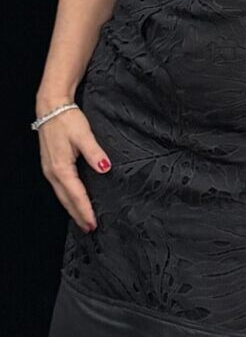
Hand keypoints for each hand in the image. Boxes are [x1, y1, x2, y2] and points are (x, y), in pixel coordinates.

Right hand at [37, 106, 108, 232]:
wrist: (51, 108)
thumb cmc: (67, 120)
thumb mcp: (84, 135)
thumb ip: (95, 153)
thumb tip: (105, 168)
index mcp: (61, 168)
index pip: (76, 195)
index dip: (85, 210)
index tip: (93, 223)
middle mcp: (52, 172)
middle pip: (66, 200)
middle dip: (78, 215)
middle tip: (90, 228)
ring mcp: (49, 170)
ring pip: (62, 195)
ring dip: (72, 208)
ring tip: (83, 220)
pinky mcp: (51, 166)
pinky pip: (60, 188)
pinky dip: (68, 198)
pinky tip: (74, 201)